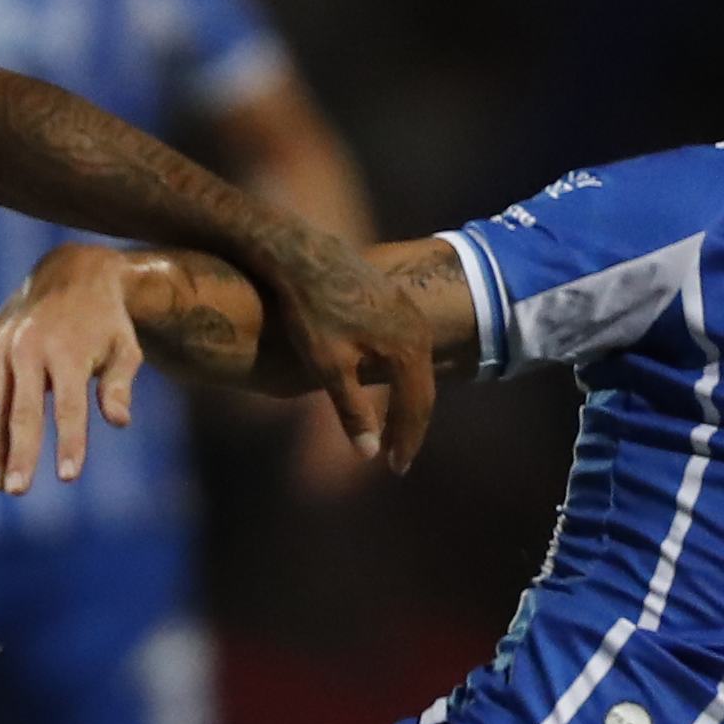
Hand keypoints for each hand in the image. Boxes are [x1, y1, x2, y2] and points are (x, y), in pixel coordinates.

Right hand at [0, 244, 142, 495]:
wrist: (73, 270)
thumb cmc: (107, 321)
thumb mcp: (125, 348)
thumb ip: (119, 385)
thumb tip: (118, 422)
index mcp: (69, 352)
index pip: (69, 407)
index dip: (69, 443)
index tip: (67, 477)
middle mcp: (32, 349)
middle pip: (25, 411)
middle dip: (22, 453)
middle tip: (17, 491)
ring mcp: (5, 345)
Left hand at [257, 243, 437, 473]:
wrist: (300, 254)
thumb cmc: (312, 311)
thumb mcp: (330, 368)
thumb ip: (353, 411)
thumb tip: (369, 453)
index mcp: (409, 348)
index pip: (417, 406)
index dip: (406, 440)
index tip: (395, 468)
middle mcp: (418, 329)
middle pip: (423, 389)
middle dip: (409, 426)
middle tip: (396, 457)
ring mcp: (408, 311)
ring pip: (416, 368)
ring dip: (405, 400)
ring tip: (391, 428)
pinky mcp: (393, 299)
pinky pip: (407, 349)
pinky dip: (400, 376)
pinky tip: (384, 386)